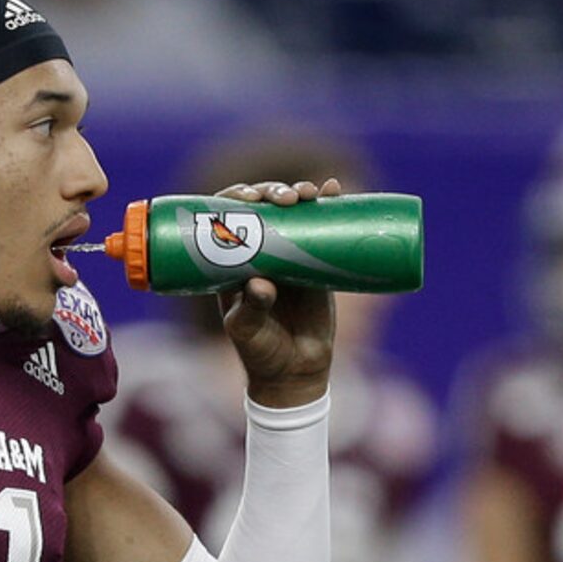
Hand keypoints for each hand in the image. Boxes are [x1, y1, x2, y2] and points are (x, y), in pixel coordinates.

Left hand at [217, 178, 339, 408]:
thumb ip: (251, 309)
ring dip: (300, 193)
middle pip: (263, 207)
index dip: (235, 200)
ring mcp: (289, 254)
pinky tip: (335, 189)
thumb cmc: (261, 352)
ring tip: (309, 193)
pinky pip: (323, 228)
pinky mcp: (317, 262)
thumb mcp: (248, 332)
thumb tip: (261, 284)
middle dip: (272, 192)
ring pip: (293, 212)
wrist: (295, 372)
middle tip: (285, 198)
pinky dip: (329, 206)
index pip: (227, 218)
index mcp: (232, 262)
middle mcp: (260, 252)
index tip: (246, 197)